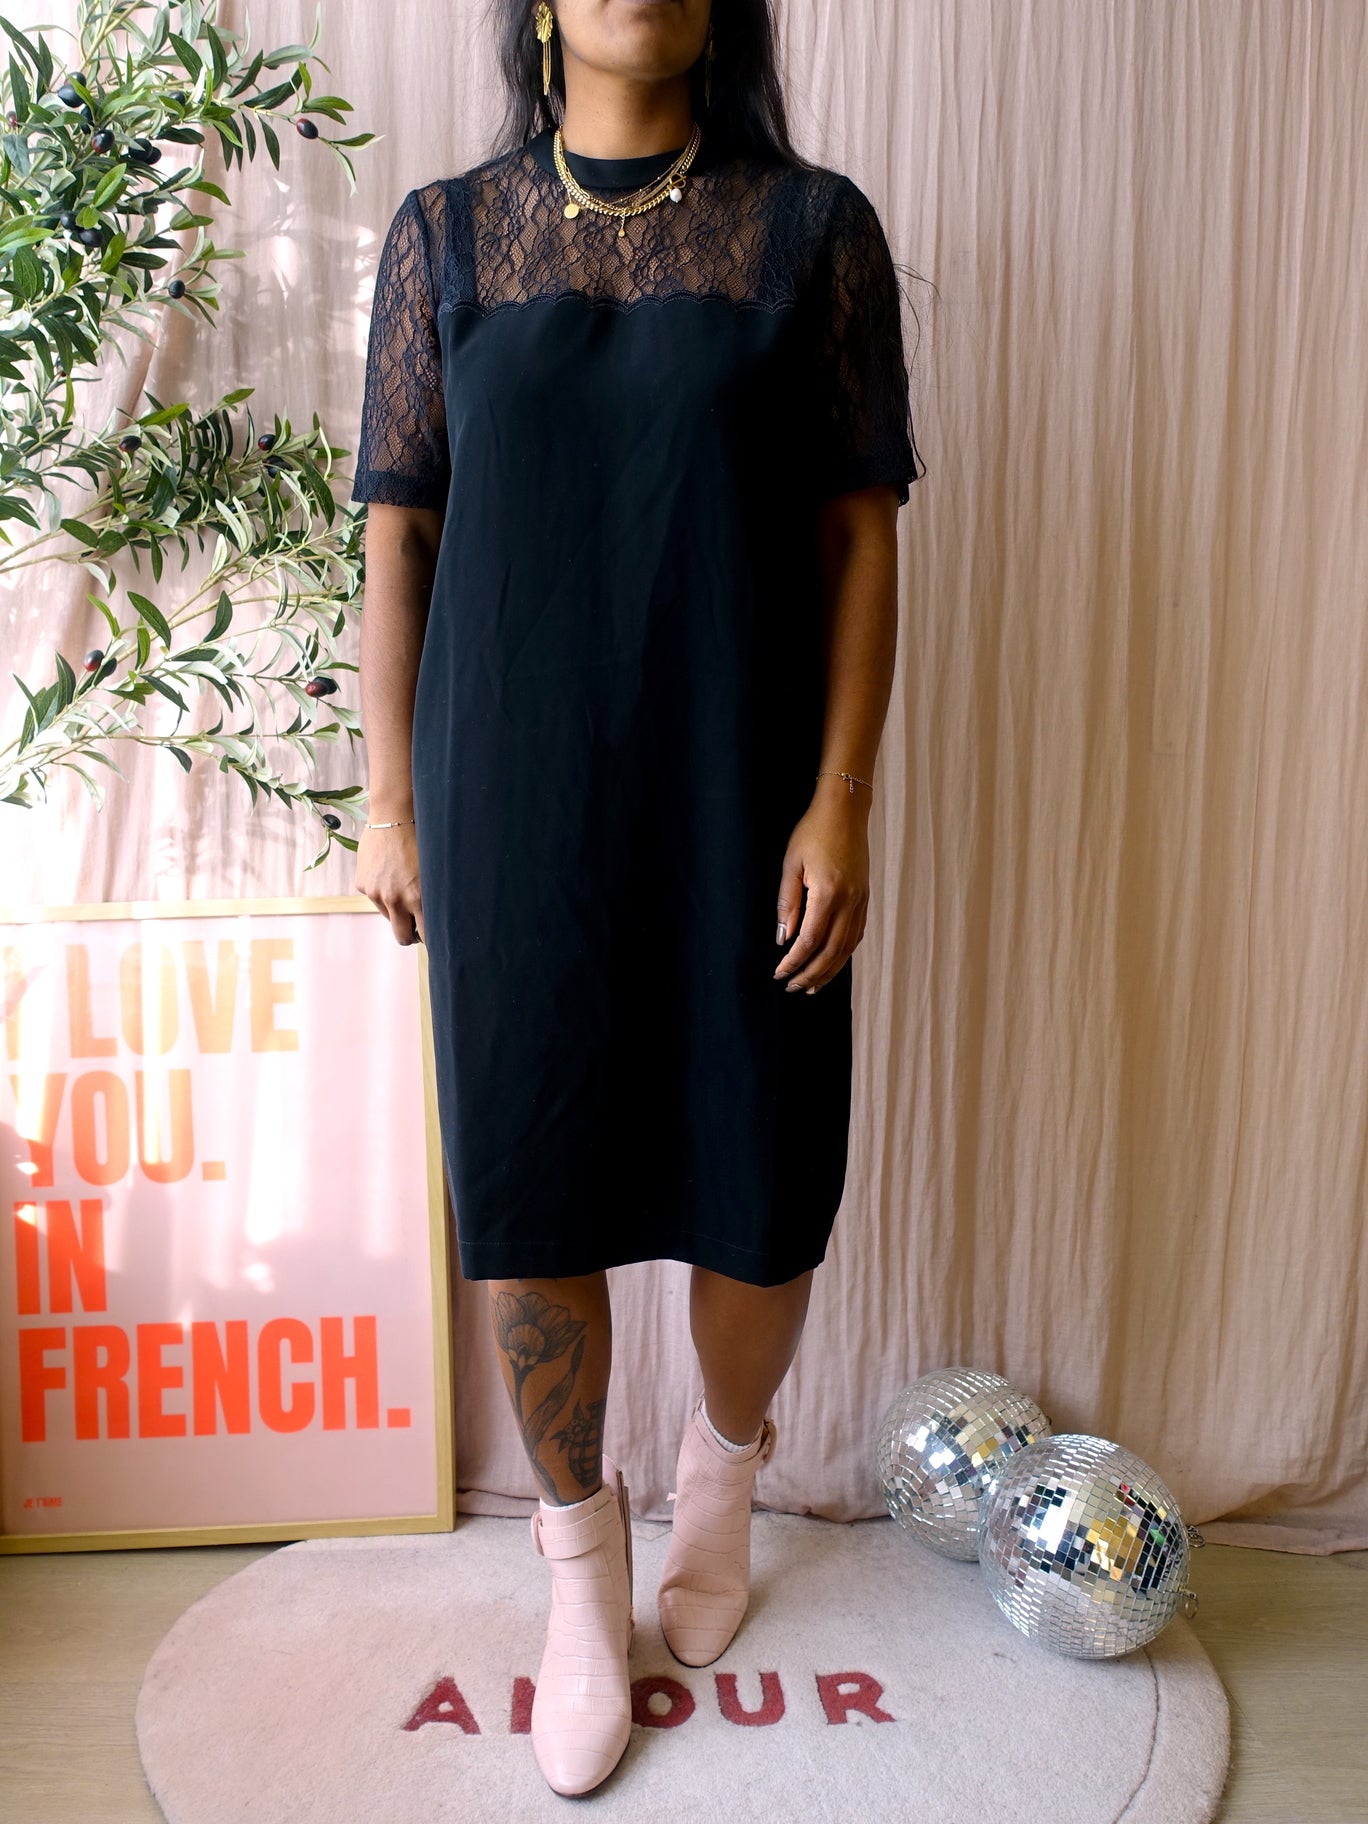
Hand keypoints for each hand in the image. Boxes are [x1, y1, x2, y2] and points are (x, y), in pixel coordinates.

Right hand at [355, 821, 424, 946]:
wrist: (393, 816)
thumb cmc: (421, 839)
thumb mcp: (433, 870)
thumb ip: (431, 896)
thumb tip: (435, 917)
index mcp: (416, 897)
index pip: (425, 935)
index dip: (431, 939)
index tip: (434, 938)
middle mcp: (394, 899)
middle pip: (402, 937)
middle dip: (411, 936)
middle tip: (417, 927)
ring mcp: (375, 892)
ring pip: (388, 916)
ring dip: (396, 910)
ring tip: (404, 887)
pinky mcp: (362, 884)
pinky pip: (374, 897)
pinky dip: (382, 891)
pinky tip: (389, 872)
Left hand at [772, 777, 871, 991]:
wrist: (844, 811)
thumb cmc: (813, 832)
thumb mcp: (791, 865)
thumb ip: (788, 904)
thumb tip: (784, 938)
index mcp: (827, 893)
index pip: (810, 940)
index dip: (794, 961)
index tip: (780, 973)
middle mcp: (849, 901)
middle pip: (831, 951)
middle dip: (811, 974)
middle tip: (792, 987)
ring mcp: (860, 900)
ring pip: (846, 947)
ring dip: (829, 970)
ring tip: (813, 986)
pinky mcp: (865, 897)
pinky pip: (856, 934)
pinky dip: (844, 953)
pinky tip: (832, 961)